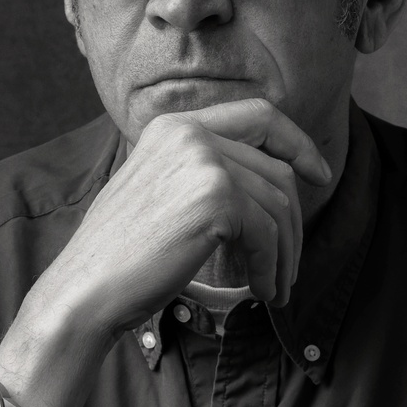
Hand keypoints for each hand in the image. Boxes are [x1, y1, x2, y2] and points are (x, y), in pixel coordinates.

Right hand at [0, 98, 330, 406]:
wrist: (87, 290)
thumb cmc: (122, 257)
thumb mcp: (162, 194)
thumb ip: (204, 176)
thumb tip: (270, 188)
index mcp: (175, 126)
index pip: (259, 115)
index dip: (297, 143)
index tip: (319, 174)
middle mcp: (190, 133)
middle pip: (276, 171)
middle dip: (293, 224)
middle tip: (290, 266)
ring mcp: (204, 161)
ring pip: (279, 206)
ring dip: (284, 254)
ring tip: (275, 287)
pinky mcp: (217, 198)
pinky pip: (268, 234)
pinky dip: (271, 267)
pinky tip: (262, 291)